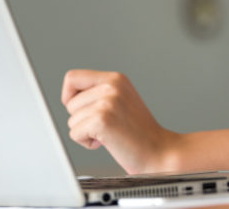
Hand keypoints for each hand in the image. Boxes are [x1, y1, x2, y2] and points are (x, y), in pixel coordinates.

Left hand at [61, 70, 177, 173]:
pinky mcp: (102, 120)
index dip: (70, 96)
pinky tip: (107, 142)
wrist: (160, 151)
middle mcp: (111, 86)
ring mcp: (107, 102)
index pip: (72, 78)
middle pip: (70, 103)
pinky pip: (75, 133)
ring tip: (109, 134)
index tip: (81, 110)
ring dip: (86, 132)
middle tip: (105, 126)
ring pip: (72, 120)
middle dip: (82, 119)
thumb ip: (99, 92)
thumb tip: (69, 99)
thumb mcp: (122, 100)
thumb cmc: (140, 132)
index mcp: (116, 78)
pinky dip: (87, 143)